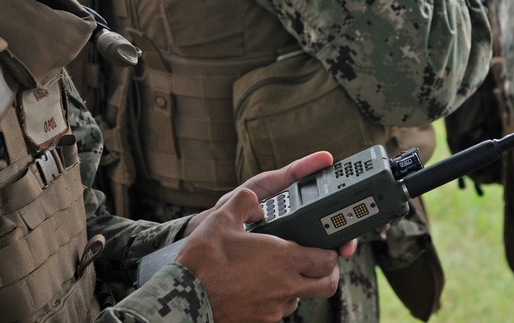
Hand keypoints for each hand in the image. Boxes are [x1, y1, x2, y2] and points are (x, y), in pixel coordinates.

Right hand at [178, 153, 354, 322]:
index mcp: (283, 259)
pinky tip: (257, 288)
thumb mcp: (222, 217)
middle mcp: (285, 287)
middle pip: (327, 285)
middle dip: (328, 273)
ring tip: (279, 273)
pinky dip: (275, 299)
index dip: (331, 252)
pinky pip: (277, 311)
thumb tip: (256, 202)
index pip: (328, 260)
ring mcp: (273, 309)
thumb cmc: (204, 259)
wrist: (183, 297)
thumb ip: (244, 201)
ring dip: (298, 287)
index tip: (325, 246)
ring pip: (301, 299)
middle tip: (319, 262)